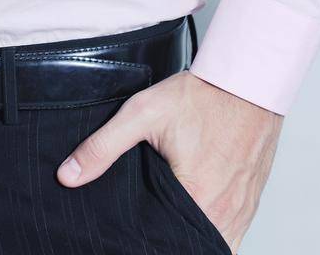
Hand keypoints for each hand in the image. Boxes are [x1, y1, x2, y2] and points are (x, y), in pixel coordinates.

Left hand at [55, 69, 282, 251]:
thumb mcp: (143, 114)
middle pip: (191, 247)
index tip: (134, 233)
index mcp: (197, 199)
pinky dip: (213, 229)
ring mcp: (241, 210)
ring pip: (215, 244)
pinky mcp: (251, 202)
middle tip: (150, 224)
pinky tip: (194, 216)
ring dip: (193, 239)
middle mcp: (224, 213)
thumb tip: (68, 175)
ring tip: (169, 223)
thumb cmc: (200, 96)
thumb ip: (103, 146)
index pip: (167, 244)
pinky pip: (232, 233)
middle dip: (169, 241)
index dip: (148, 243)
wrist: (245, 81)